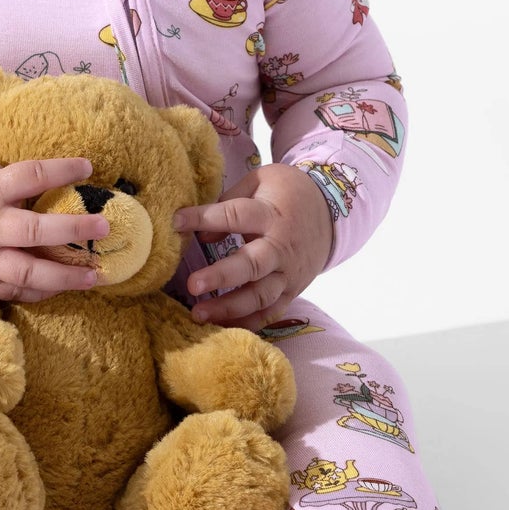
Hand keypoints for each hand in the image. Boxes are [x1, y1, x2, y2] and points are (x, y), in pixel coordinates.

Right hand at [0, 149, 108, 302]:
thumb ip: (10, 176)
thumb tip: (49, 182)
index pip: (33, 176)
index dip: (62, 169)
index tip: (88, 166)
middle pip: (35, 232)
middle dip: (73, 230)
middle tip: (104, 227)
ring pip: (27, 273)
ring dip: (64, 277)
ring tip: (95, 276)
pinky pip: (12, 292)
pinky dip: (38, 293)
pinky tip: (60, 289)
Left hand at [170, 163, 333, 330]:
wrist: (332, 215)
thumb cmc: (286, 193)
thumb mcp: (261, 181)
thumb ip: (229, 201)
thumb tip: (202, 236)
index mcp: (271, 215)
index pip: (235, 215)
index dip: (204, 218)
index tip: (176, 222)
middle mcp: (281, 248)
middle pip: (252, 265)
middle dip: (221, 276)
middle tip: (192, 284)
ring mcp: (288, 274)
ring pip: (260, 296)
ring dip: (229, 308)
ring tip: (197, 314)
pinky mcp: (292, 292)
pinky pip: (270, 313)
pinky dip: (247, 324)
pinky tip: (220, 328)